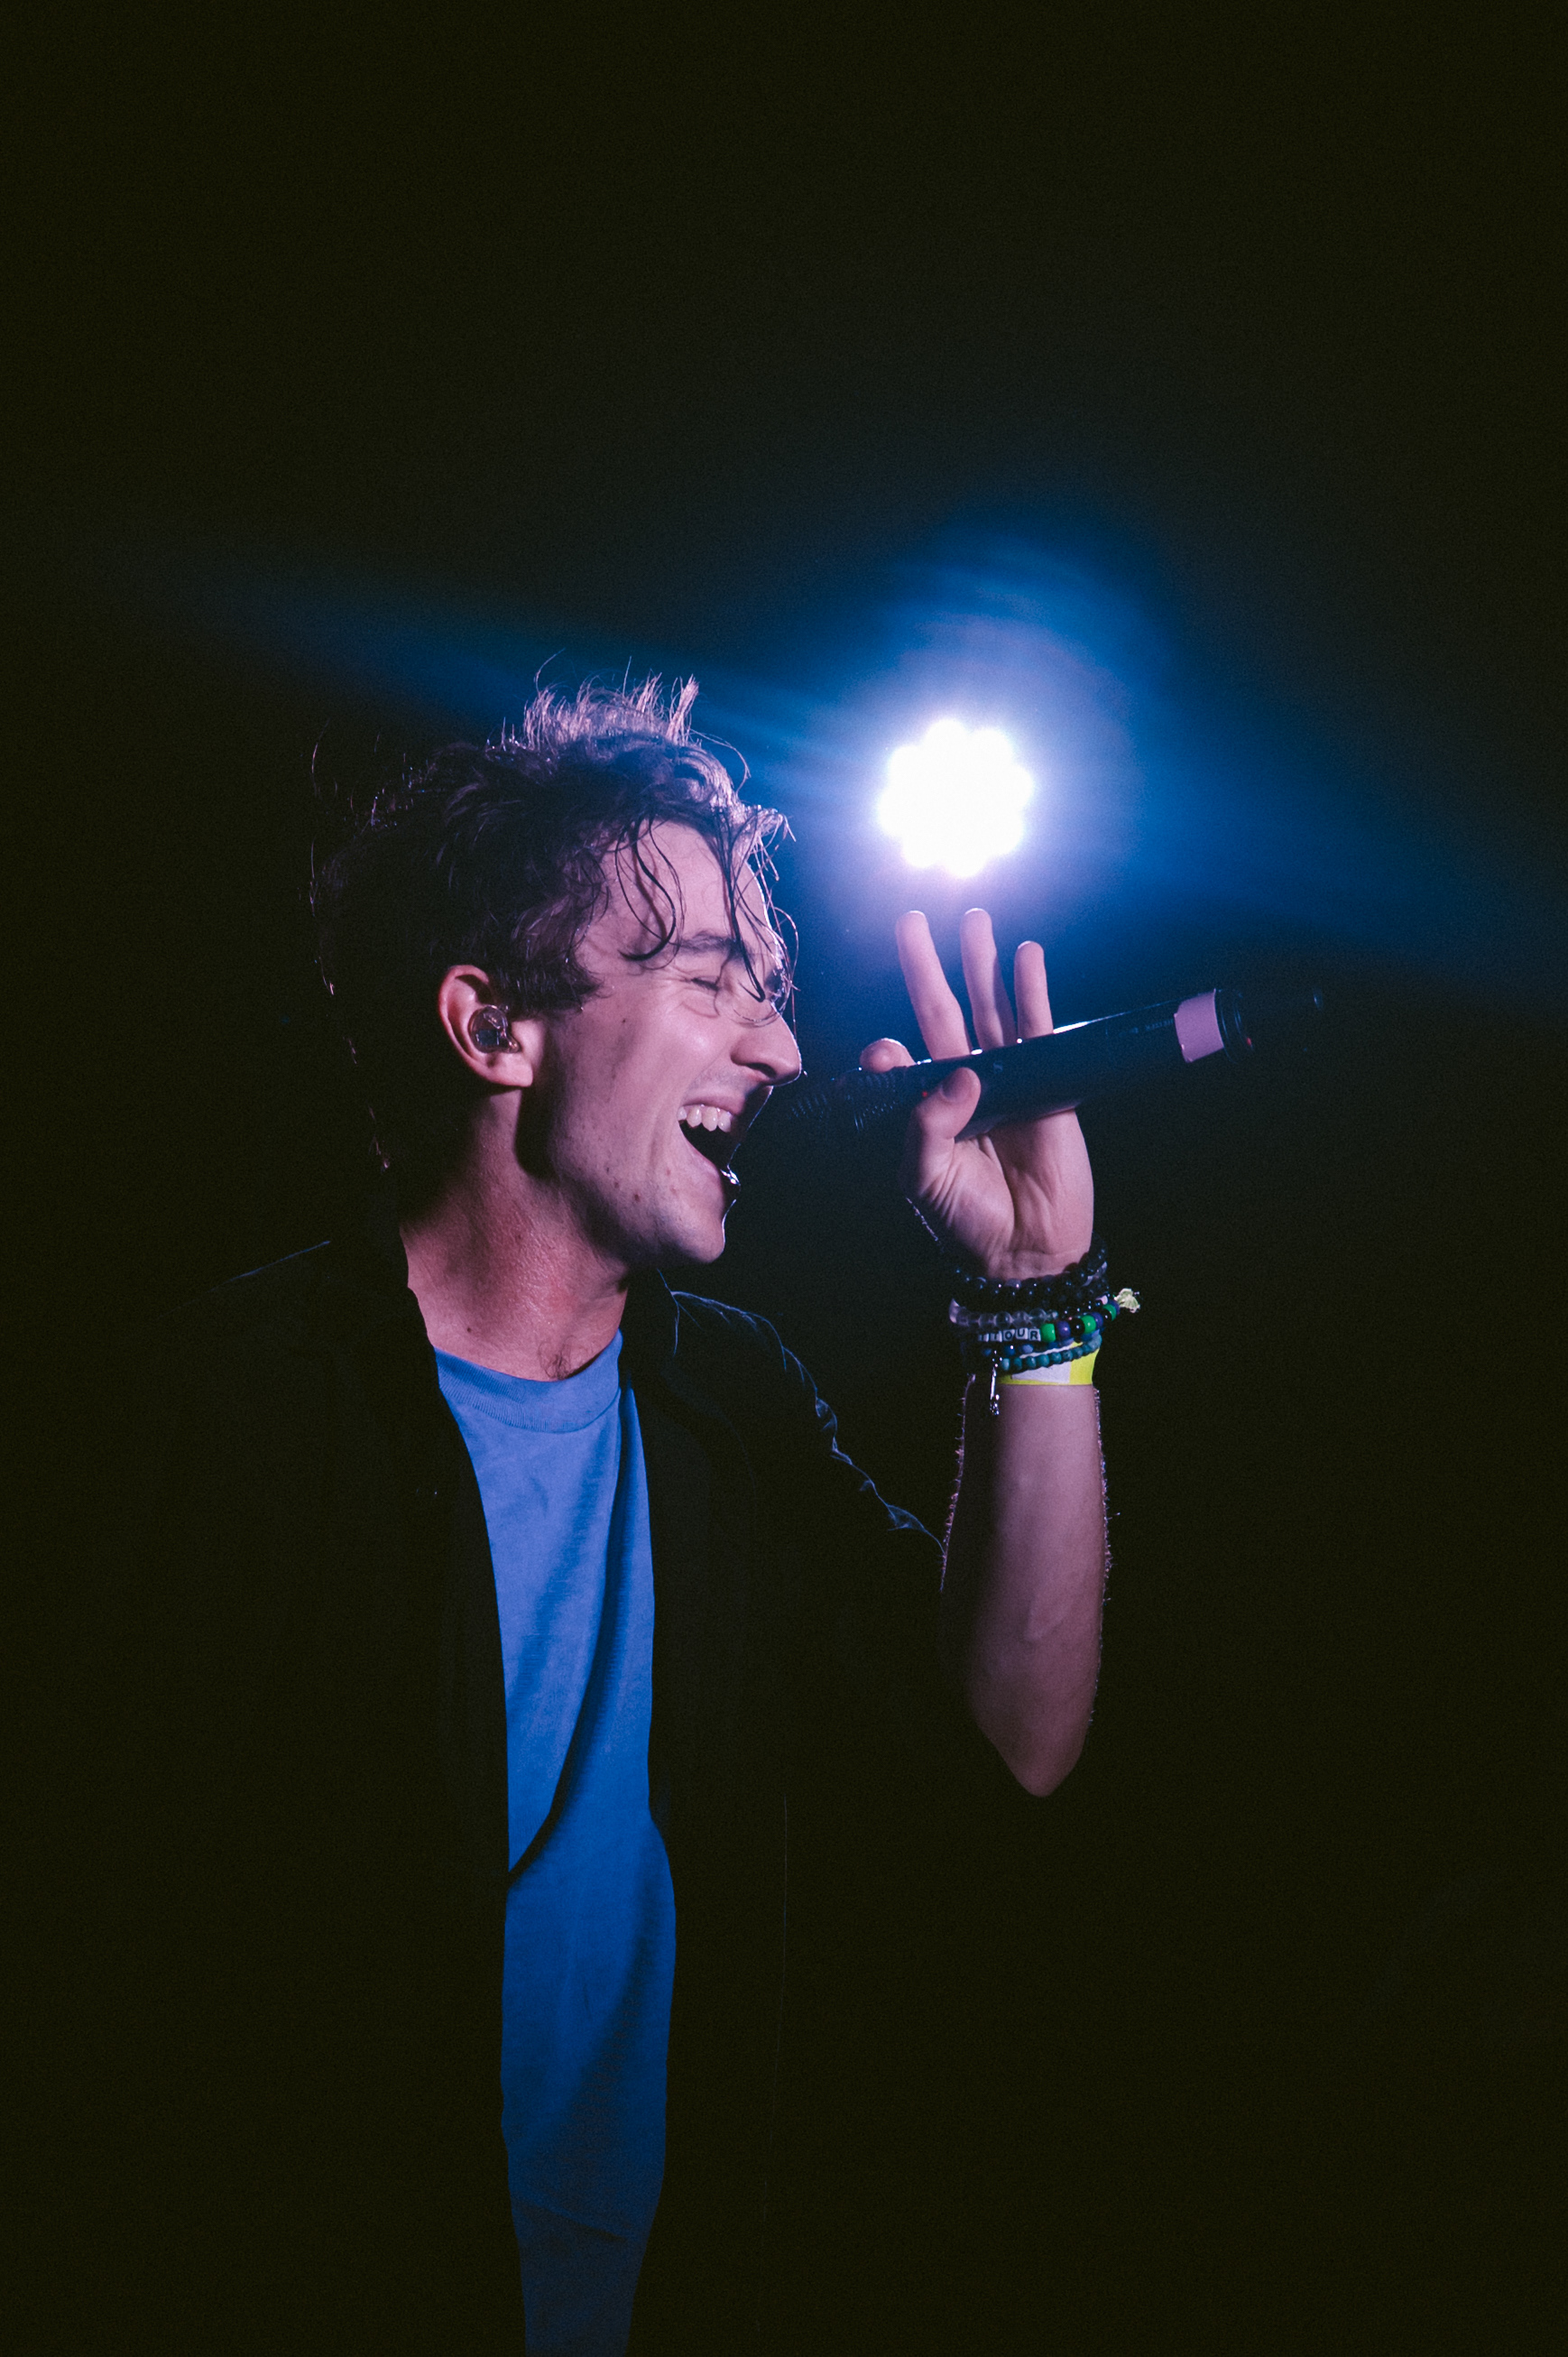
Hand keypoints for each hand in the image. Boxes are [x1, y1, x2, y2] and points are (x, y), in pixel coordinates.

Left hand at [859, 908, 1094, 1279]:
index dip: (889, 1048)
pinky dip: (1032, 992)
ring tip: (976, 919)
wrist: (1025, 1248)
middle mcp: (961, 1084)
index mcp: (923, 1107)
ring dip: (983, 965)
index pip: (902, 1060)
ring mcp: (1006, 1079)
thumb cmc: (965, 1220)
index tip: (884, 1053)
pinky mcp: (1046, 1083)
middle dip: (929, 966)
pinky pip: (1037, 1029)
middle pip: (942, 1012)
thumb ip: (925, 1129)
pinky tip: (1027, 955)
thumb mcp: (925, 1180)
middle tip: (913, 919)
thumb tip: (958, 1074)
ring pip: (989, 1010)